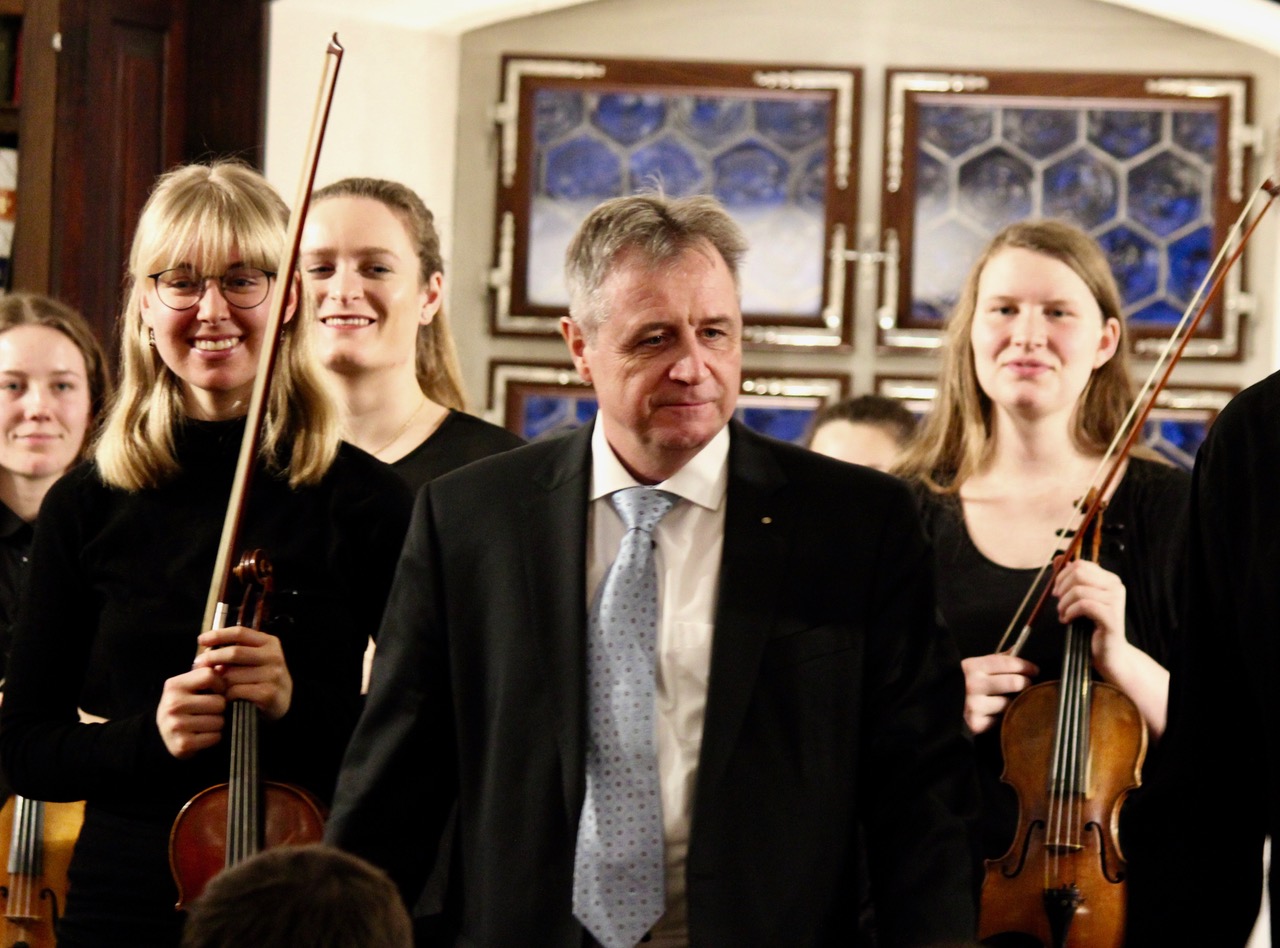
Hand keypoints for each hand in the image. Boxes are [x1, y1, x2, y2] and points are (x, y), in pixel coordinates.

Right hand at [156, 665, 227, 758]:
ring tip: (205, 723)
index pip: (210, 676)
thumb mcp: (189, 687)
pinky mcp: (182, 744)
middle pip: (219, 702)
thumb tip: (226, 664)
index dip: (220, 684)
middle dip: (220, 708)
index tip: (217, 691)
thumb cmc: (184, 706)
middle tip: (209, 711)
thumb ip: (208, 674)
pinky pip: (215, 737)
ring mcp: (176, 725)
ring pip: (219, 721)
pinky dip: (213, 737)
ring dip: (218, 724)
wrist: (164, 736)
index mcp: (174, 685)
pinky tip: (202, 735)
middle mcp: (172, 704)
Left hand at [192, 625, 293, 721]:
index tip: (201, 639)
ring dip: (218, 681)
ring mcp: (273, 675)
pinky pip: (237, 691)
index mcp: (269, 643)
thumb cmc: (261, 679)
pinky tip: (226, 697)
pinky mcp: (268, 693)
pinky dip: (227, 695)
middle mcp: (273, 656)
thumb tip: (206, 653)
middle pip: (235, 652)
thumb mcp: (255, 659)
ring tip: (214, 685)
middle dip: (212, 658)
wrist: (283, 703)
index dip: (218, 634)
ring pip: (233, 675)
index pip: (240, 632)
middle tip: (198, 664)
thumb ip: (236, 653)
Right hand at [961, 652, 1038, 734]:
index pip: (1007, 663)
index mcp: (972, 667)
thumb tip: (1016, 649)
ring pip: (1010, 702)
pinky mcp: (976, 723)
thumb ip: (995, 660)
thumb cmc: (960, 684)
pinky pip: (1001, 719)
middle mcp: (972, 684)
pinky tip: (993, 713)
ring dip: (1012, 702)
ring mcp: (974, 705)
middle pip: (1015, 682)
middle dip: (1025, 683)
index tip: (1034, 669)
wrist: (938, 707)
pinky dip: (1001, 717)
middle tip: (1026, 684)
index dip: (1025, 666)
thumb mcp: (973, 667)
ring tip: (1004, 700)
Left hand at [1052, 559, 1129, 677]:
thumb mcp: (1079, 599)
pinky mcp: (1112, 617)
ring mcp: (1116, 601)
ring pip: (1079, 590)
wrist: (1109, 653)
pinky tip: (1067, 620)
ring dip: (1064, 603)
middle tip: (1058, 603)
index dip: (1062, 575)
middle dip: (1062, 588)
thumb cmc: (1092, 626)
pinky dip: (1070, 612)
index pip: (1081, 564)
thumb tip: (1057, 557)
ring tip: (1062, 614)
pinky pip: (1084, 605)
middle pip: (1079, 573)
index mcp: (1109, 579)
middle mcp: (1116, 586)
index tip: (1057, 591)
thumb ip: (1069, 578)